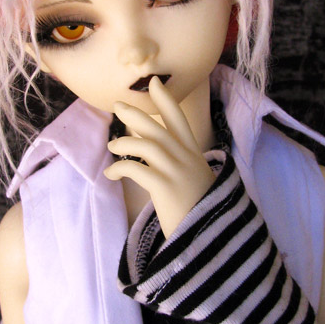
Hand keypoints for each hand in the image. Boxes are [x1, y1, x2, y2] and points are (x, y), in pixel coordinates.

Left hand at [105, 76, 215, 237]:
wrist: (213, 240)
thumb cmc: (201, 213)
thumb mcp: (196, 182)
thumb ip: (181, 165)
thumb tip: (155, 153)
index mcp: (194, 156)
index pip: (179, 121)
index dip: (166, 100)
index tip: (154, 83)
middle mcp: (187, 160)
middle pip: (159, 128)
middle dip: (136, 114)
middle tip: (117, 105)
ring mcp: (178, 173)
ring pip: (148, 145)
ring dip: (125, 143)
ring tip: (111, 146)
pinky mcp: (166, 189)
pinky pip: (137, 169)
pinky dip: (120, 168)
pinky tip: (111, 173)